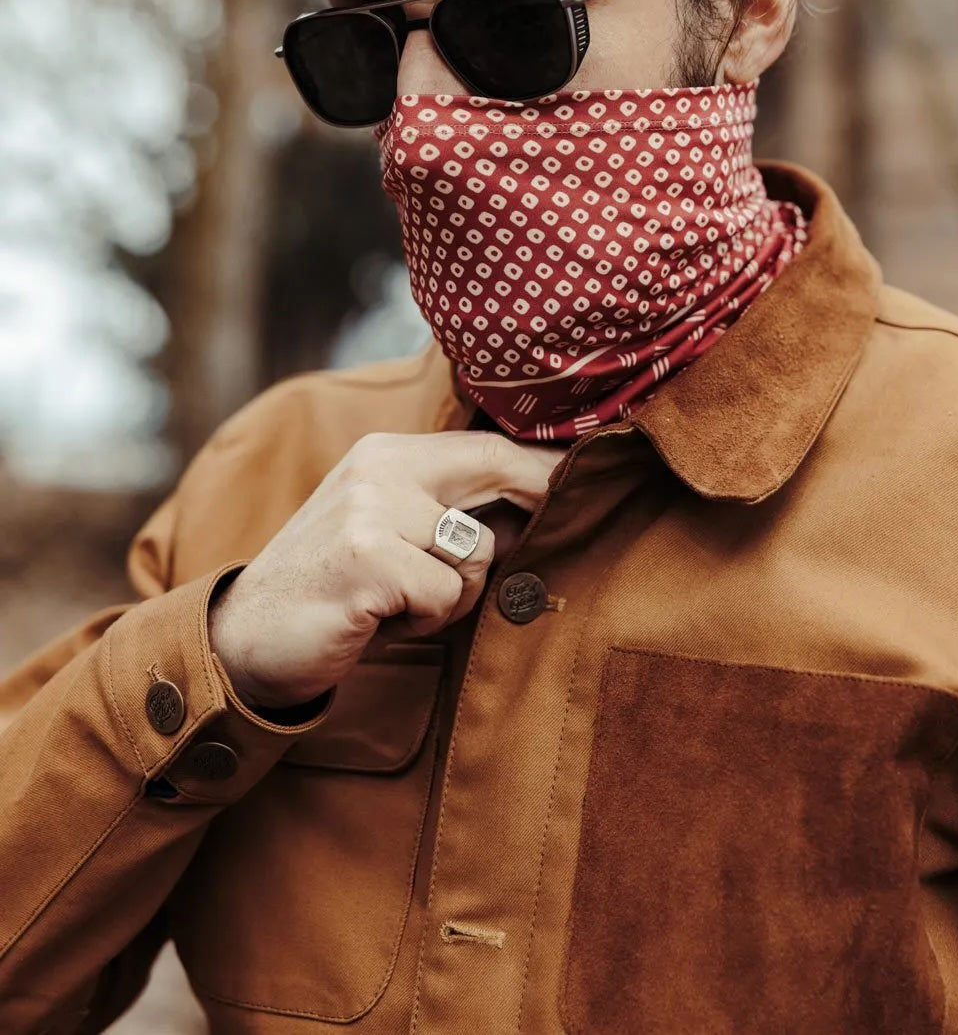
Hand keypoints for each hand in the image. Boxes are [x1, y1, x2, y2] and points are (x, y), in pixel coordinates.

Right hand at [208, 431, 561, 710]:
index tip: (584, 476)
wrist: (244, 640)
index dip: (542, 466)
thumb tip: (537, 505)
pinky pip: (447, 596)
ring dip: (455, 594)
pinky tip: (385, 621)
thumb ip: (445, 510)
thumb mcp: (384, 530)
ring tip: (404, 604)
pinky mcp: (369, 560)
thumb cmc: (332, 591)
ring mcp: (371, 510)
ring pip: (476, 552)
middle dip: (532, 507)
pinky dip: (429, 621)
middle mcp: (378, 467)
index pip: (485, 447)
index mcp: (384, 452)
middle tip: (532, 543)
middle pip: (494, 471)